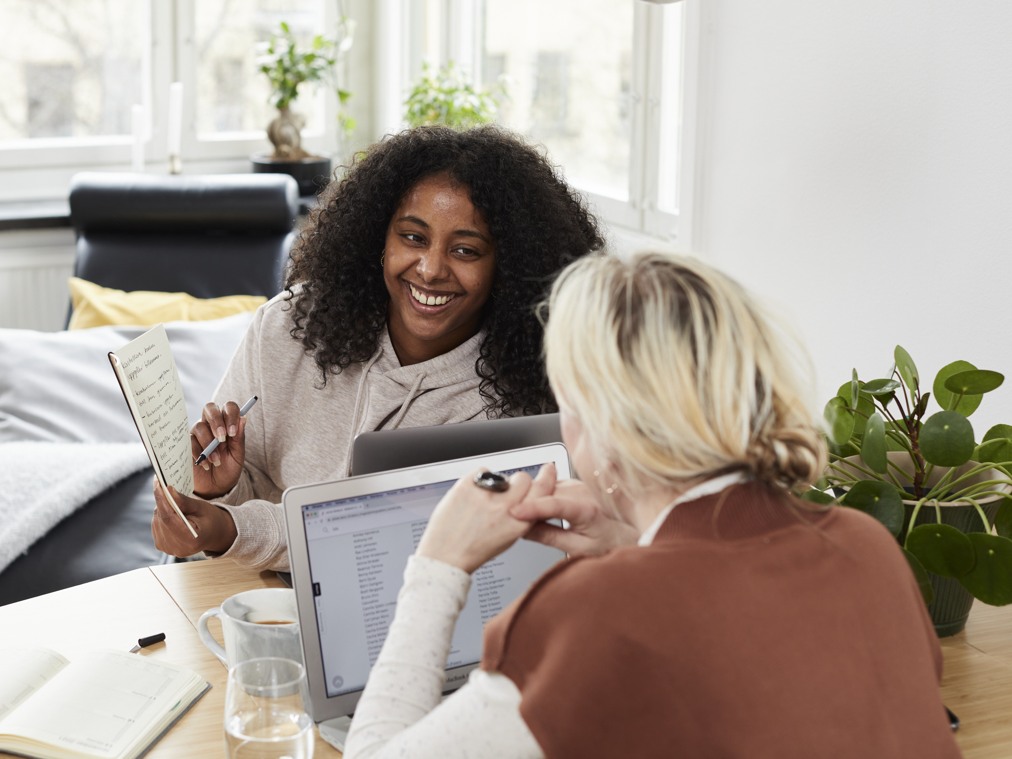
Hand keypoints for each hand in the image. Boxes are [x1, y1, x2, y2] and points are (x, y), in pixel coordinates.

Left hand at [152, 479, 238, 557]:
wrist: (215, 535)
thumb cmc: (212, 520)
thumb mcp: (202, 508)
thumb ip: (184, 501)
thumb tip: (168, 491)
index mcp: (190, 540)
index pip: (168, 518)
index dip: (161, 500)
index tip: (158, 484)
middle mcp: (176, 547)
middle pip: (161, 519)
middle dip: (161, 501)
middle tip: (162, 485)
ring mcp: (168, 548)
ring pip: (157, 521)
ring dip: (161, 508)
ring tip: (169, 499)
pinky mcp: (162, 545)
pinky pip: (157, 525)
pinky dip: (161, 515)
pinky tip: (169, 510)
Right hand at [191, 400, 247, 497]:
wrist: (215, 488)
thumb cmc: (228, 468)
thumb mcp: (237, 455)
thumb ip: (239, 438)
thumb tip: (243, 418)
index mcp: (227, 424)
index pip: (228, 407)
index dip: (231, 415)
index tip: (232, 432)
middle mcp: (211, 424)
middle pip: (210, 408)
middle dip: (216, 421)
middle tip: (222, 438)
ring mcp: (197, 434)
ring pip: (199, 426)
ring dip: (209, 443)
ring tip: (216, 460)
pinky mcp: (185, 444)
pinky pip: (188, 441)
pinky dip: (198, 453)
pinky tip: (206, 465)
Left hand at [416, 464, 556, 573]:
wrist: (445, 556)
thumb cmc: (473, 550)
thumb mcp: (508, 538)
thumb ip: (521, 516)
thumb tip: (528, 496)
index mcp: (519, 523)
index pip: (542, 491)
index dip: (547, 478)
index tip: (548, 470)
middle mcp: (505, 509)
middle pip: (523, 478)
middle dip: (517, 482)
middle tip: (505, 492)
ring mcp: (485, 496)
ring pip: (502, 474)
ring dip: (496, 483)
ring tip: (482, 500)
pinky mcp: (467, 486)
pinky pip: (480, 471)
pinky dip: (478, 480)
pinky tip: (472, 495)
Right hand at [510, 477, 638, 556]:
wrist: (629, 531)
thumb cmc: (610, 542)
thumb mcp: (578, 548)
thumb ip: (550, 537)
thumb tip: (524, 530)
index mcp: (587, 509)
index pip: (554, 505)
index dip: (532, 508)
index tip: (514, 512)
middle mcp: (584, 491)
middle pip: (546, 491)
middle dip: (527, 501)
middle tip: (510, 518)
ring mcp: (579, 484)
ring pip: (546, 486)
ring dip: (532, 497)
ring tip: (521, 514)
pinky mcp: (575, 483)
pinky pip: (551, 486)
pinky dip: (541, 495)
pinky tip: (537, 506)